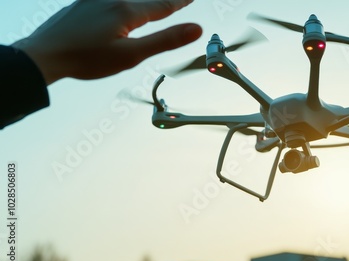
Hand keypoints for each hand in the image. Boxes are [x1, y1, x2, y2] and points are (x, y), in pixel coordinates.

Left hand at [11, 0, 201, 84]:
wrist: (45, 54)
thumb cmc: (85, 59)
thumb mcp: (131, 55)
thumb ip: (164, 40)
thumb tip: (195, 29)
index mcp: (127, 11)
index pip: (163, 5)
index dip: (180, 1)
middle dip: (164, 0)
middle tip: (177, 0)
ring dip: (145, 1)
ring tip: (153, 3)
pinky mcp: (83, 3)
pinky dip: (126, 2)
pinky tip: (121, 5)